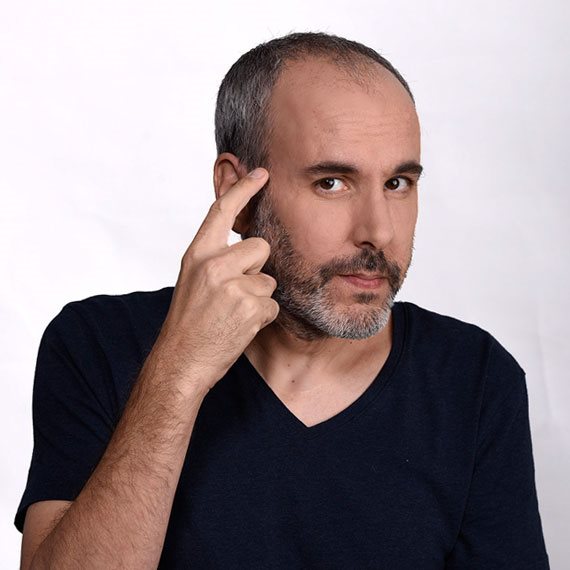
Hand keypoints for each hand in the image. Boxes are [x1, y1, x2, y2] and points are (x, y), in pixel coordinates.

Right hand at [153, 168, 278, 390]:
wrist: (181, 360)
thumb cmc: (188, 322)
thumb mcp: (193, 279)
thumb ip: (216, 258)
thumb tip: (249, 246)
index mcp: (197, 254)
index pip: (222, 211)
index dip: (243, 188)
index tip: (261, 174)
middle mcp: (214, 264)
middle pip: (260, 247)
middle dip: (256, 268)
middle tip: (234, 292)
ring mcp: (233, 286)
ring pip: (268, 279)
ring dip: (258, 297)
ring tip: (232, 313)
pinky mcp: (250, 307)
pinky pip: (273, 304)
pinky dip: (262, 317)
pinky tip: (240, 326)